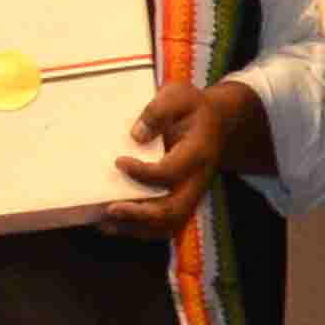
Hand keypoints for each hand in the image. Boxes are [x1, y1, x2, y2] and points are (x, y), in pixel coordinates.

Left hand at [112, 74, 263, 232]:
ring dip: (137, 228)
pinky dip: (140, 229)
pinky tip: (115, 224)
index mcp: (198, 153)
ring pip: (169, 224)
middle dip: (140, 214)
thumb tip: (136, 136)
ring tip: (106, 223)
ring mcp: (191, 193)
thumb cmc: (193, 108)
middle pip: (174, 210)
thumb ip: (158, 111)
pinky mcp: (183, 199)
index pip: (170, 171)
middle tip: (111, 208)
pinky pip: (165, 224)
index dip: (143, 172)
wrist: (218, 121)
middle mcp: (197, 179)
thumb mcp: (178, 95)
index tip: (119, 161)